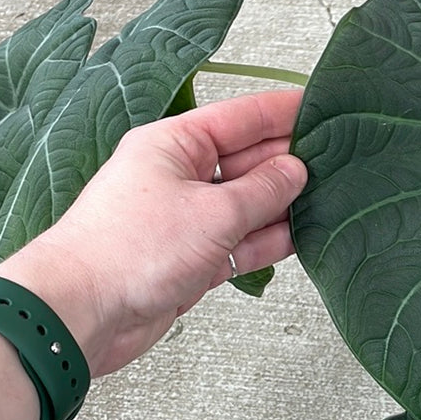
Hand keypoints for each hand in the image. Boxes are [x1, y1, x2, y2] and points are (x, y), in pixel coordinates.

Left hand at [0, 90, 307, 377]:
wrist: (82, 313)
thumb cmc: (126, 251)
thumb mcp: (214, 212)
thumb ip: (263, 190)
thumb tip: (295, 171)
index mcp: (174, 144)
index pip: (241, 117)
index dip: (284, 112)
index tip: (322, 107)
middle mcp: (180, 176)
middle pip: (247, 159)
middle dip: (290, 161)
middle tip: (339, 159)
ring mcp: (186, 219)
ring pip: (249, 203)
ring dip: (284, 204)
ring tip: (331, 198)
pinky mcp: (192, 258)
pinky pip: (241, 241)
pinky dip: (269, 240)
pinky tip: (302, 236)